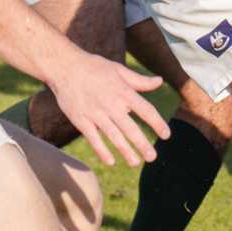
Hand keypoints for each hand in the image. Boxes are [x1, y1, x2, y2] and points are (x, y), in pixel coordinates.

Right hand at [45, 51, 167, 166]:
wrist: (65, 67)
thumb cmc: (94, 67)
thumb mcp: (119, 70)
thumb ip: (140, 80)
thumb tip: (160, 81)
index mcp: (124, 92)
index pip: (146, 111)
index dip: (157, 123)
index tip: (166, 135)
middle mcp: (112, 105)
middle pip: (131, 128)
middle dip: (142, 144)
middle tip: (152, 157)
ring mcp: (95, 114)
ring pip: (113, 136)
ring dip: (125, 151)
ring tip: (135, 163)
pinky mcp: (81, 120)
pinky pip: (93, 138)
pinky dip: (101, 151)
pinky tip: (110, 161)